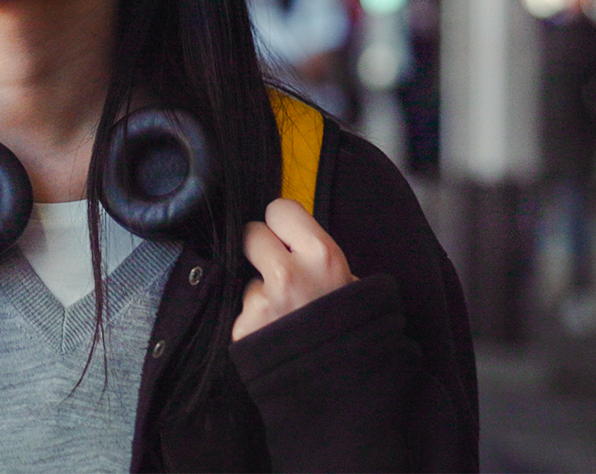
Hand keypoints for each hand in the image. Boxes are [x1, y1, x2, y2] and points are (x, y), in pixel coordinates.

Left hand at [232, 198, 354, 340]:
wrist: (347, 386)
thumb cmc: (352, 328)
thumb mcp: (348, 281)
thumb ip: (314, 255)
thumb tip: (287, 234)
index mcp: (321, 255)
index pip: (279, 208)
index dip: (282, 225)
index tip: (285, 236)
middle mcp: (288, 274)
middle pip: (251, 234)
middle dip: (261, 249)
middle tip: (276, 268)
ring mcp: (263, 302)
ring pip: (247, 277)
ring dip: (260, 291)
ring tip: (285, 315)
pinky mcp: (244, 328)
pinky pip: (243, 310)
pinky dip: (255, 320)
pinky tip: (274, 333)